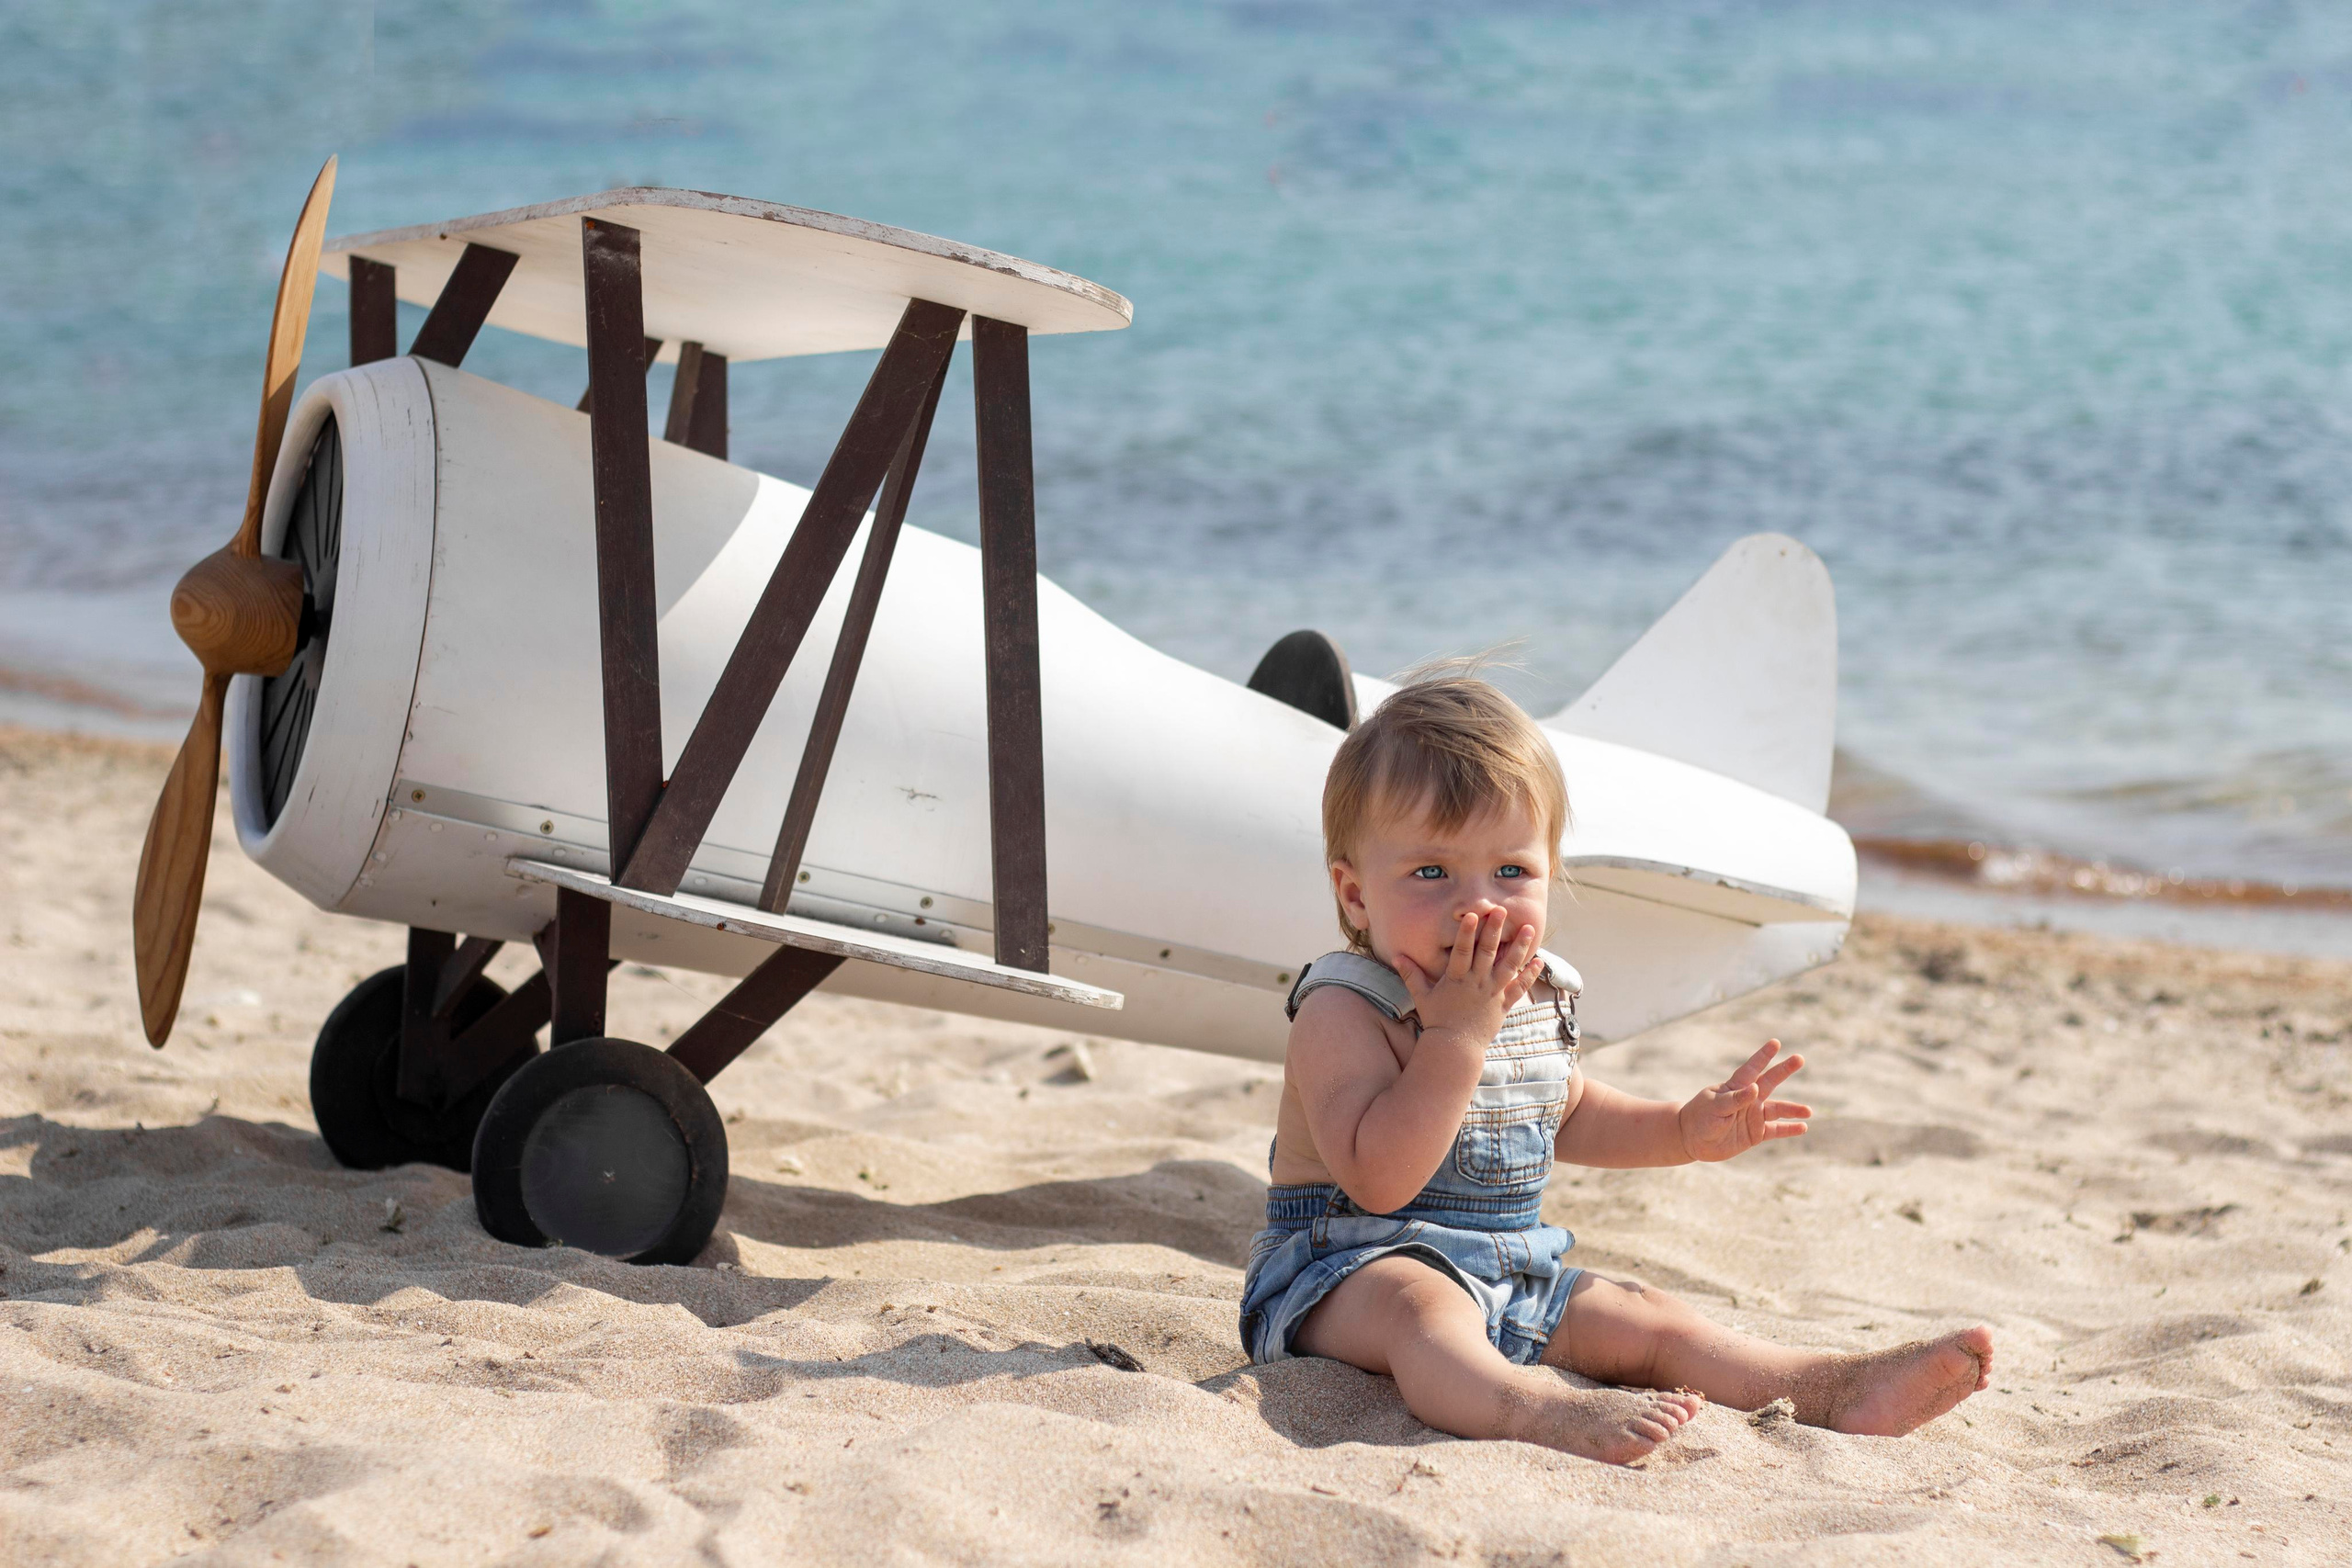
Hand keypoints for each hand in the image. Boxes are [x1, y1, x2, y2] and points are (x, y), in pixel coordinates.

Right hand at [1394, 908, 1541, 1044]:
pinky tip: (1539, 961)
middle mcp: (1476, 983)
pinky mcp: (1503, 1004)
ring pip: (1509, 966)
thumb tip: (1395, 957)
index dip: (1467, 932)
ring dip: (1520, 947)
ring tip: (1529, 929)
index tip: (1473, 915)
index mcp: (1456, 979)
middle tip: (1502, 910)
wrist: (1455, 1048)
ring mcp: (1492, 993)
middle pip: (1487, 952)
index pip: (1462, 951)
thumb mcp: (1422, 996)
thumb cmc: (1437, 1021)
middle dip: (1495, 930)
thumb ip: (1411, 975)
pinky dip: (1530, 974)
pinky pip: (1519, 987)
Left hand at [1677, 1040, 1809, 1162]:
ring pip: (1778, 1109)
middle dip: (1784, 1070)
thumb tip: (1756, 1088)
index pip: (1751, 1069)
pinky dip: (1789, 1129)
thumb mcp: (1714, 1106)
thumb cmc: (1699, 1118)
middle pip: (1769, 1082)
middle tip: (1799, 1058)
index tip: (1775, 1043)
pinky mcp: (1756, 1133)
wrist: (1692, 1140)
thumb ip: (1735, 1099)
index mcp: (1735, 1087)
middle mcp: (1748, 1099)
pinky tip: (1803, 1127)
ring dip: (1793, 1110)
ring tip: (1808, 1111)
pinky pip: (1776, 1130)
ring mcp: (1753, 1115)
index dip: (1762, 1056)